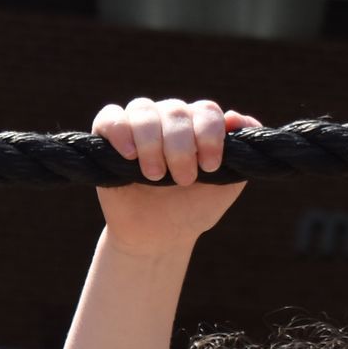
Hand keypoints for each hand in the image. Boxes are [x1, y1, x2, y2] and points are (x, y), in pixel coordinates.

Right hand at [93, 95, 261, 249]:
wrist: (157, 238)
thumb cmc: (191, 210)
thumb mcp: (225, 187)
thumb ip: (240, 155)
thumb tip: (236, 118)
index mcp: (197, 125)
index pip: (205, 111)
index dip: (209, 135)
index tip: (210, 167)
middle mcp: (168, 118)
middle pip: (174, 110)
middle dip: (181, 147)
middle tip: (183, 180)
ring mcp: (137, 125)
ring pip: (143, 110)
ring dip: (151, 142)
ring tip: (154, 175)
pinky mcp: (107, 139)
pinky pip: (110, 119)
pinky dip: (119, 131)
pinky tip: (129, 155)